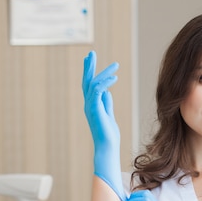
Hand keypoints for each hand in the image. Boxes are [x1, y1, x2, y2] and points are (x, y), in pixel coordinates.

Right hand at [82, 51, 124, 200]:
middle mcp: (88, 104)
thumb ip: (106, 102)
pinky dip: (106, 82)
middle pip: (86, 81)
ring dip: (103, 72)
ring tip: (116, 65)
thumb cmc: (109, 135)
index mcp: (91, 104)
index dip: (89, 71)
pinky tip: (115, 77)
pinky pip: (98, 91)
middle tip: (91, 53)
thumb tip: (107, 91)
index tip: (91, 59)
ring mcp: (90, 106)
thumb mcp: (109, 114)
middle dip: (88, 66)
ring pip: (93, 84)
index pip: (88, 85)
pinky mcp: (95, 109)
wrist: (107, 146)